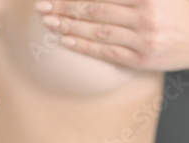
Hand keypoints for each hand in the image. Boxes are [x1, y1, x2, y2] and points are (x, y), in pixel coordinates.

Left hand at [35, 0, 188, 70]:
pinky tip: (65, 40)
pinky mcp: (142, 60)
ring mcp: (144, 40)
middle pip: (95, 10)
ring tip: (49, 22)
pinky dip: (83, 46)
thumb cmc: (180, 11)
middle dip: (65, 7)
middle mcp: (146, 17)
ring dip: (69, 26)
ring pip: (98, 32)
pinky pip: (106, 52)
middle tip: (42, 7)